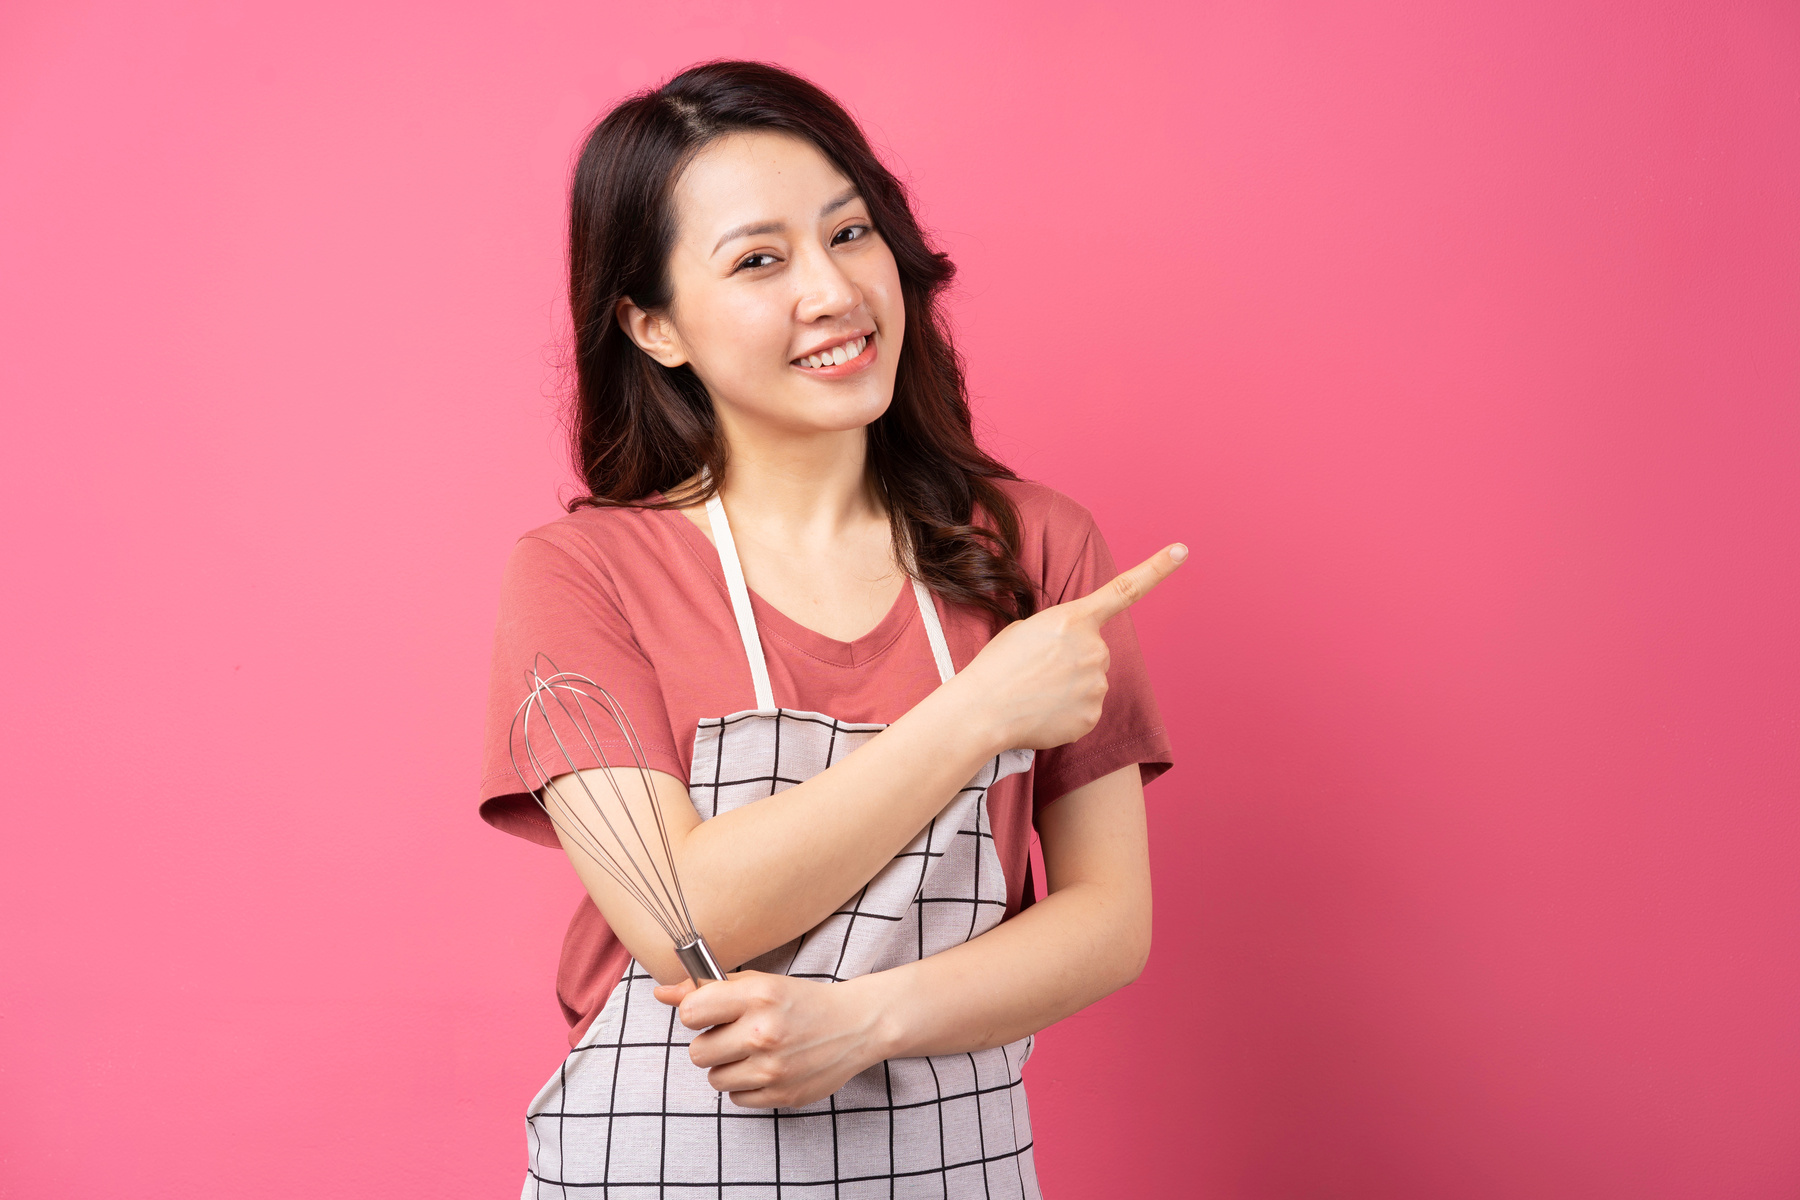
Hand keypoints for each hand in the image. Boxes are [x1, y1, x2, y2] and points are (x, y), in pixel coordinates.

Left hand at [654, 971, 888, 1108]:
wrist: (855, 1025)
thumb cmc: (801, 1001)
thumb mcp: (759, 984)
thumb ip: (709, 988)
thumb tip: (661, 994)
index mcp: (757, 996)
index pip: (690, 1013)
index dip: (696, 1014)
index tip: (712, 1013)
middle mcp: (763, 1032)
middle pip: (697, 1053)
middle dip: (712, 1044)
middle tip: (737, 1035)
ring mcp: (773, 1068)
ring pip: (714, 1079)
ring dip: (728, 1067)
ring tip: (755, 1052)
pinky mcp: (782, 1094)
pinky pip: (737, 1099)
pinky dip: (747, 1086)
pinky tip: (768, 1068)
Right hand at [953, 543, 1187, 750]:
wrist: (982, 711)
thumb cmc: (997, 667)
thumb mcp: (1026, 630)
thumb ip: (1063, 633)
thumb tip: (1077, 656)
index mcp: (1074, 619)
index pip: (1125, 589)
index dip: (1156, 568)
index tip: (1182, 550)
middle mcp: (1094, 648)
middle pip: (1095, 651)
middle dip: (1074, 660)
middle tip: (1038, 671)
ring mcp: (1097, 684)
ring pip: (1092, 682)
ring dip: (1070, 687)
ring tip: (1036, 693)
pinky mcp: (1093, 716)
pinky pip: (1086, 710)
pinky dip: (1067, 713)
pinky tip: (1042, 712)